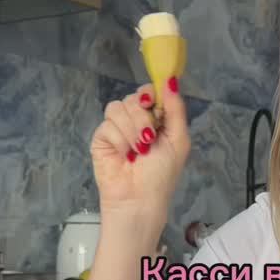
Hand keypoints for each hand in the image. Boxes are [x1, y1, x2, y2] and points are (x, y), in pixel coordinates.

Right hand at [90, 78, 190, 215]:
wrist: (140, 199)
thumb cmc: (162, 174)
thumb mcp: (178, 140)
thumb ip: (176, 109)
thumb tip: (171, 80)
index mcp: (155, 119)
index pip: (149, 91)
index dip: (150, 94)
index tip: (152, 104)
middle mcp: (135, 121)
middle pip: (133, 97)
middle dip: (142, 117)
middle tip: (148, 138)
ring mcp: (117, 128)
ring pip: (118, 107)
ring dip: (131, 129)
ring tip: (138, 151)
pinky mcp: (101, 138)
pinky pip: (107, 125)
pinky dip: (119, 140)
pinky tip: (125, 156)